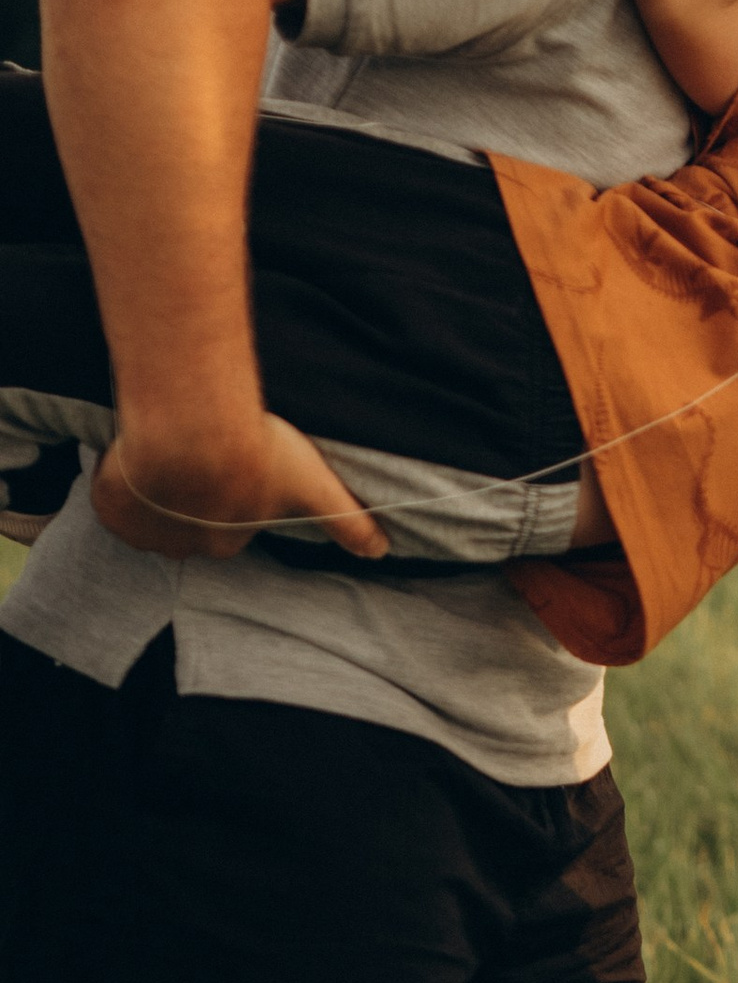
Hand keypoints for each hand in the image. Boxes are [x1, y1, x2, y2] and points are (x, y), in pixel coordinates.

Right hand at [90, 410, 384, 561]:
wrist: (195, 430)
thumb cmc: (259, 453)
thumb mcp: (317, 488)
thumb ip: (350, 522)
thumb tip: (383, 551)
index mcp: (226, 541)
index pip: (226, 525)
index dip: (228, 494)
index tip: (230, 465)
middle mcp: (182, 545)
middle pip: (184, 520)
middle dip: (190, 493)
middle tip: (198, 451)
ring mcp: (142, 529)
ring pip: (147, 509)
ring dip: (154, 484)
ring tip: (169, 446)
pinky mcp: (110, 505)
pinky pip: (111, 494)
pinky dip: (119, 475)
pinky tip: (137, 449)